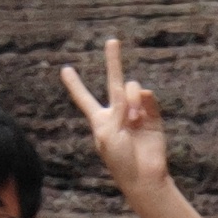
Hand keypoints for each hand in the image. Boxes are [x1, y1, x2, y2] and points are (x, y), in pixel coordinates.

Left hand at [61, 39, 172, 203]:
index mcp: (99, 119)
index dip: (74, 85)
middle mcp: (117, 112)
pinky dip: (143, 102)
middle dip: (113, 61)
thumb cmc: (119, 160)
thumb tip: (137, 93)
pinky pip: (147, 96)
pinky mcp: (153, 115)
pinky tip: (142, 117)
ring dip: (130, 100)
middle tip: (112, 41)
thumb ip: (117, 109)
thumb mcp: (107, 133)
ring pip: (132, 88)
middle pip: (113, 81)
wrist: (144, 176)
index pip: (84, 99)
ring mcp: (136, 112)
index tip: (64, 70)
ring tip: (133, 119)